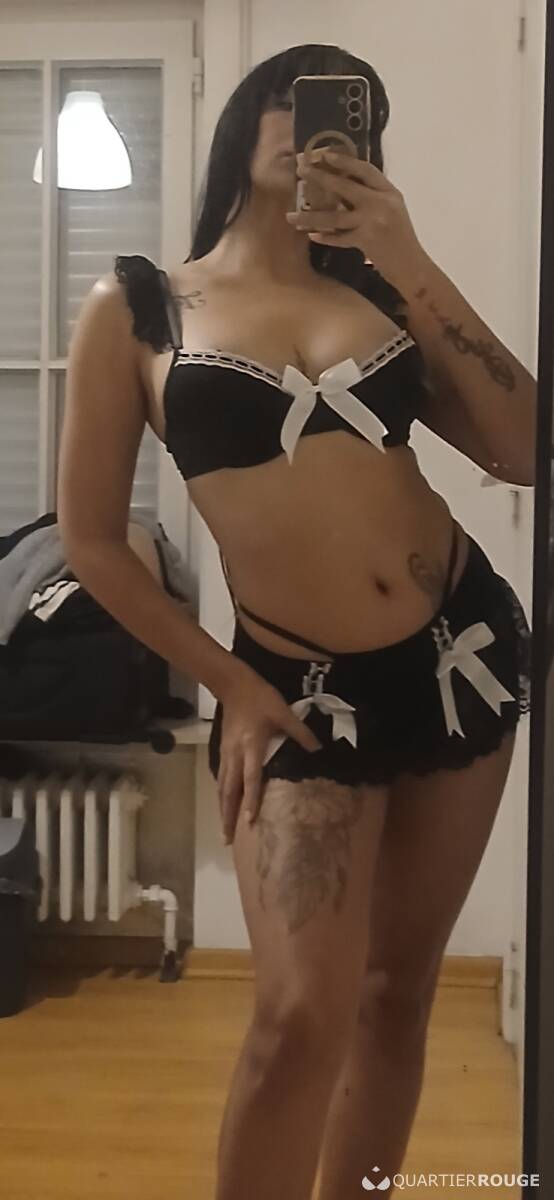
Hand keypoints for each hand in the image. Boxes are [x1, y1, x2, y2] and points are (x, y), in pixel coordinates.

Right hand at [217, 665, 321, 844]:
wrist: (234, 685)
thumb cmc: (261, 698)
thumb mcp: (284, 712)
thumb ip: (300, 733)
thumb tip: (318, 750)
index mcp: (252, 746)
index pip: (251, 779)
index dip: (251, 800)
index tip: (249, 821)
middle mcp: (236, 754)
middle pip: (229, 791)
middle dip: (228, 815)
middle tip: (227, 839)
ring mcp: (226, 753)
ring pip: (222, 786)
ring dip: (222, 808)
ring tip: (224, 828)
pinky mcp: (223, 750)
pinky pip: (221, 778)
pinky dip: (222, 794)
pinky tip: (224, 803)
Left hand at [286, 149, 428, 292]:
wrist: (412, 267)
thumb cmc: (401, 239)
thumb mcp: (392, 210)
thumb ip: (372, 197)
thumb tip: (342, 186)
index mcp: (389, 192)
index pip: (364, 169)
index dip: (343, 160)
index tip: (323, 153)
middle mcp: (381, 203)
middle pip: (344, 186)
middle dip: (319, 177)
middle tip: (300, 170)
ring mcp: (373, 222)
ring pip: (334, 216)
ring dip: (310, 216)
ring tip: (291, 216)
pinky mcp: (366, 241)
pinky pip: (339, 238)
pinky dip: (325, 237)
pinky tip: (312, 235)